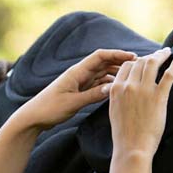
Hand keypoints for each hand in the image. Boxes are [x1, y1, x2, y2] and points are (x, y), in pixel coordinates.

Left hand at [14, 48, 139, 133]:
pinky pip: (97, 84)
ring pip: (102, 74)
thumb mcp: (72, 103)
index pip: (100, 56)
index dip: (117, 54)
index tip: (133, 57)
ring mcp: (79, 83)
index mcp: (76, 72)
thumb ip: (92, 95)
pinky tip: (119, 88)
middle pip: (104, 63)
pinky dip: (108, 85)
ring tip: (133, 76)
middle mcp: (79, 74)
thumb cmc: (48, 109)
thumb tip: (113, 88)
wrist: (33, 118)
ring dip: (116, 74)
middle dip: (121, 63)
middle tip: (139, 66)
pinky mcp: (78, 92)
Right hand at [108, 47, 172, 157]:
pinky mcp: (159, 96)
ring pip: (153, 63)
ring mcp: (144, 90)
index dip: (136, 61)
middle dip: (150, 56)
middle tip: (158, 54)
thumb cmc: (124, 133)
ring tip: (167, 52)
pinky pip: (169, 74)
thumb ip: (118, 95)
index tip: (143, 61)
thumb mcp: (113, 110)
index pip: (126, 66)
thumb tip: (123, 88)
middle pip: (140, 62)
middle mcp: (129, 86)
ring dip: (161, 55)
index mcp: (116, 89)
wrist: (132, 147)